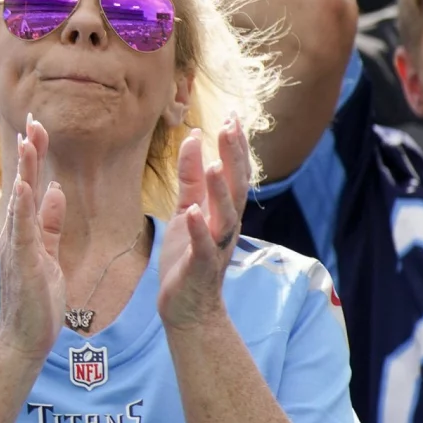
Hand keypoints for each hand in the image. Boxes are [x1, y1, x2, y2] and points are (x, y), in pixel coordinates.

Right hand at [0, 116, 66, 360]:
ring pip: (21, 199)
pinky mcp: (22, 262)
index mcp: (26, 231)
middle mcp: (17, 234)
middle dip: (30, 151)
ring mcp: (17, 247)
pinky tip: (27, 185)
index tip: (39, 128)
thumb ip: (49, 223)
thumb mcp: (48, 255)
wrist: (23, 339)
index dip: (35, 156)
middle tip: (34, 119)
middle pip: (23, 183)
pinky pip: (23, 230)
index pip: (31, 185)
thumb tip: (54, 190)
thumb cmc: (36, 301)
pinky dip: (24, 206)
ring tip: (29, 140)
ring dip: (25, 169)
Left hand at [158, 118, 249, 329]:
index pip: (234, 173)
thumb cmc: (188, 257)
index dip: (234, 146)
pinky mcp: (201, 267)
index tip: (233, 116)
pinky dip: (200, 229)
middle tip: (230, 127)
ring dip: (220, 190)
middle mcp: (225, 227)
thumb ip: (191, 179)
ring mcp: (215, 247)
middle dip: (234, 158)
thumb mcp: (187, 210)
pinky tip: (194, 211)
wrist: (187, 306)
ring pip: (224, 215)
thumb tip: (192, 139)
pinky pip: (203, 246)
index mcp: (222, 212)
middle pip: (236, 188)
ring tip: (216, 164)